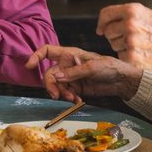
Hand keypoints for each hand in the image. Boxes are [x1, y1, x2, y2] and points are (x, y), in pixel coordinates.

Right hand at [25, 45, 142, 100]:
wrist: (122, 81)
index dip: (36, 56)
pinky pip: (65, 94)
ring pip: (57, 87)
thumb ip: (74, 72)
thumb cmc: (110, 67)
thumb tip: (57, 76)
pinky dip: (69, 99)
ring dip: (63, 94)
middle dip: (52, 86)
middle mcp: (67, 65)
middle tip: (56, 96)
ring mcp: (71, 78)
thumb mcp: (93, 67)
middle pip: (50, 74)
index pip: (47, 51)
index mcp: (69, 54)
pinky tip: (78, 100)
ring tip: (74, 99)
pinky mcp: (76, 88)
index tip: (29, 66)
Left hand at [96, 3, 151, 77]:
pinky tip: (143, 55)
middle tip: (130, 39)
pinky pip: (121, 57)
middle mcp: (130, 24)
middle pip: (108, 32)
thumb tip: (110, 20)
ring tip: (141, 46)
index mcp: (134, 10)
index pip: (106, 14)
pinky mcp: (132, 58)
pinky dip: (129, 58)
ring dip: (122, 47)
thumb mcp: (151, 14)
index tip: (100, 29)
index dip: (101, 22)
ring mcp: (130, 42)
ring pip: (114, 45)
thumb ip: (131, 15)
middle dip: (115, 36)